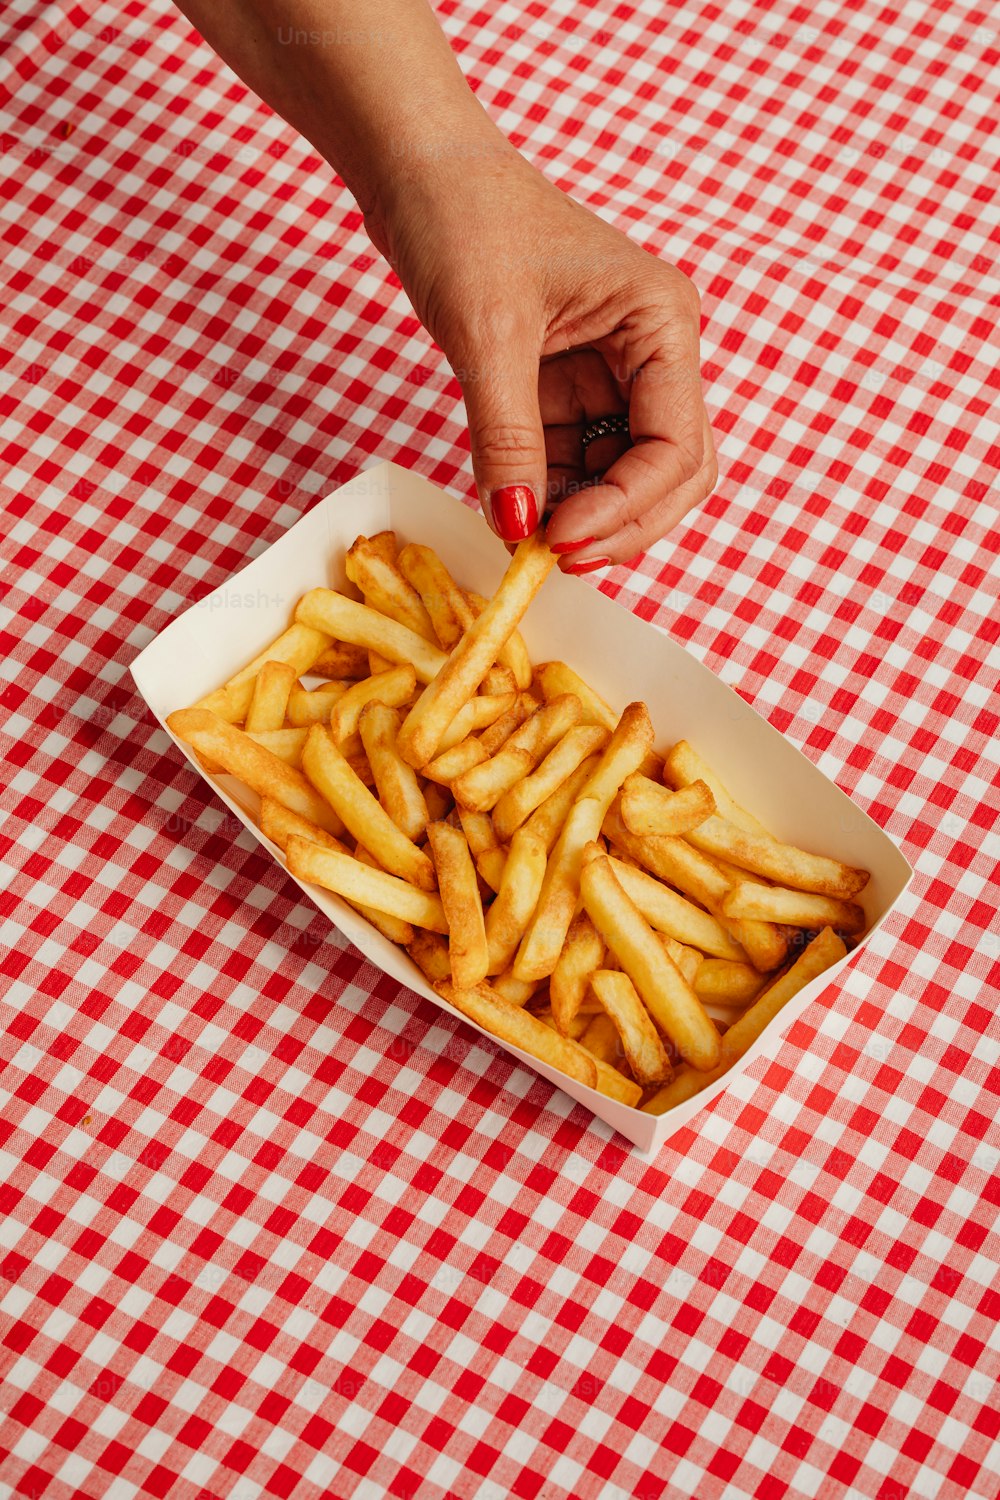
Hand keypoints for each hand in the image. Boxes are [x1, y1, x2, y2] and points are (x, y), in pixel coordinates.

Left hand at [367, 136, 716, 569]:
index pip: (676, 447)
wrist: (418, 171)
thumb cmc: (463, 219)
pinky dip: (550, 491)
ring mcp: (614, 373)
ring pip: (624, 476)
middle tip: (554, 558)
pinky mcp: (570, 387)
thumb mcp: (485, 333)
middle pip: (671, 473)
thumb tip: (518, 525)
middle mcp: (653, 351)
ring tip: (522, 534)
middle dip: (620, 522)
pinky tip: (511, 505)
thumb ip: (507, 437)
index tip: (558, 541)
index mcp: (660, 322)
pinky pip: (577, 461)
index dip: (626, 508)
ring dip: (581, 513)